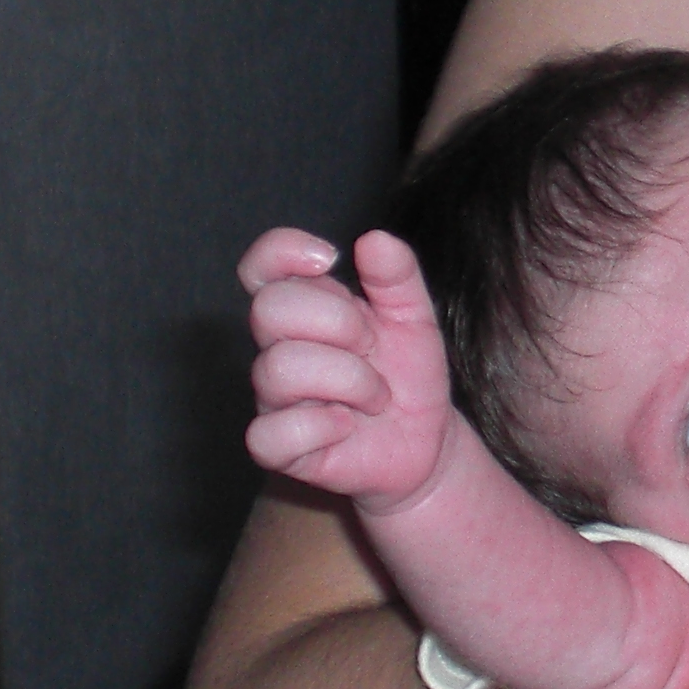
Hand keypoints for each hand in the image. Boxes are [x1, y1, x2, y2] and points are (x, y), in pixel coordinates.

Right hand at [239, 228, 457, 514]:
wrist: (427, 442)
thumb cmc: (408, 375)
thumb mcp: (415, 318)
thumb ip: (397, 276)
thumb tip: (374, 240)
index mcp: (306, 309)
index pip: (261, 268)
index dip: (282, 251)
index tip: (330, 258)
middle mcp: (279, 349)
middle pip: (269, 309)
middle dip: (338, 322)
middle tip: (372, 346)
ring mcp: (275, 399)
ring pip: (280, 368)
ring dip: (350, 379)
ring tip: (377, 395)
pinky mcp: (279, 448)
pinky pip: (269, 435)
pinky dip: (322, 426)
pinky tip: (348, 426)